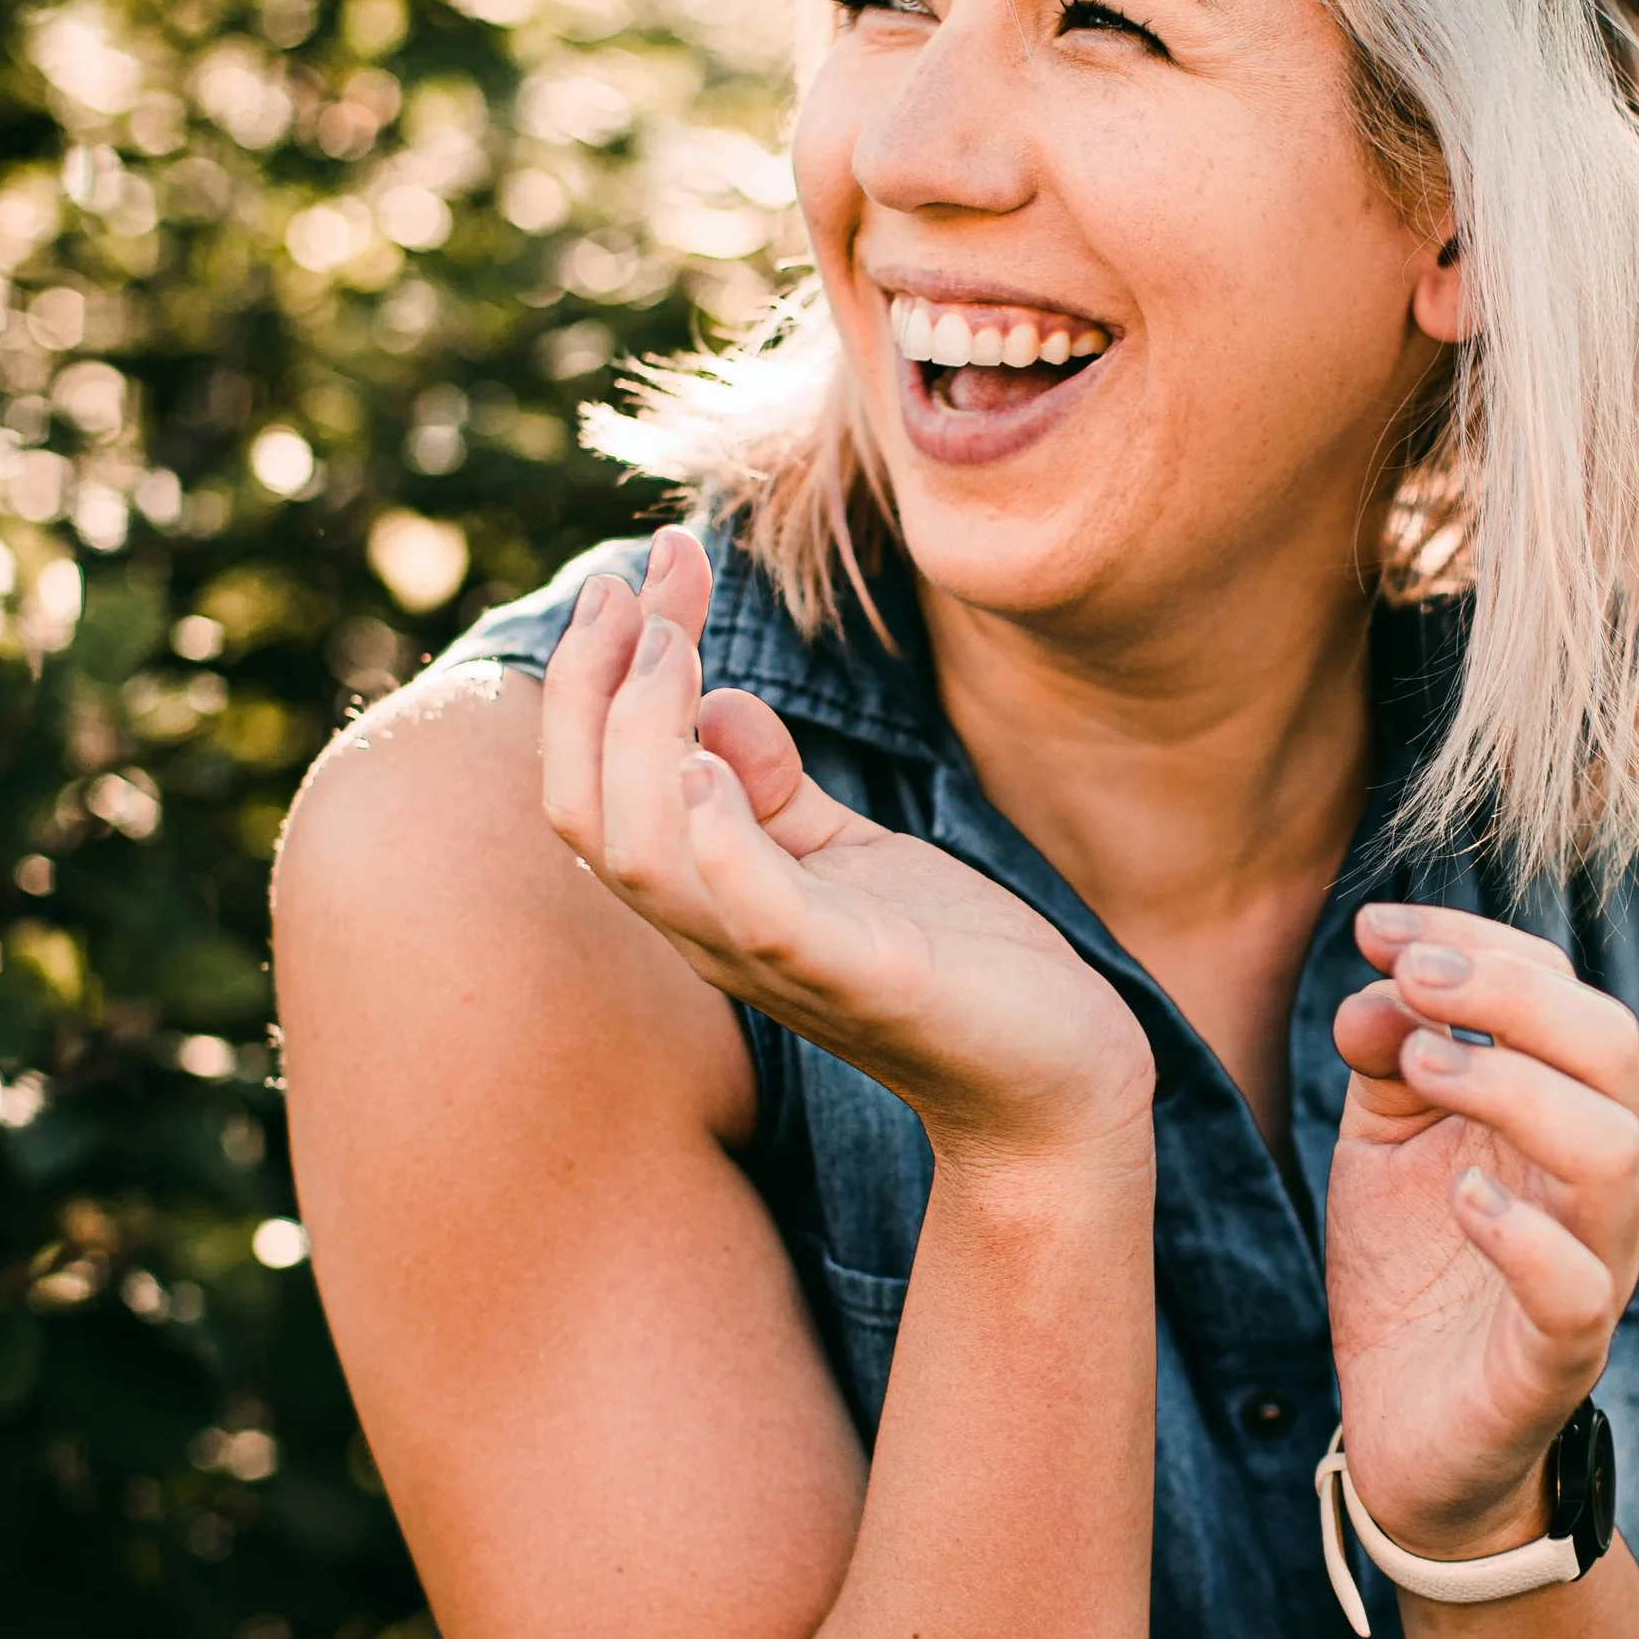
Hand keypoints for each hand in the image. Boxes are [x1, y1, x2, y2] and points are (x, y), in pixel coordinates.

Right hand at [540, 527, 1154, 1166]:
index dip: (599, 670)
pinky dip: (718, 836)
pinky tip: (712, 755)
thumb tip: (713, 704)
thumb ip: (773, 788)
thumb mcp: (848, 854)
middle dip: (593, 682)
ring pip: (639, 854)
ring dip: (642, 734)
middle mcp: (713, 932)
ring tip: (676, 644)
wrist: (1053, 1073)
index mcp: (705, 894)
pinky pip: (754, 911)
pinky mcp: (856, 974)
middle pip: (585, 809)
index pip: (594, 779)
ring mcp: (776, 958)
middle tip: (643, 577)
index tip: (651, 564)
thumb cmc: (950, 961)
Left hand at [1326, 904, 1638, 1555]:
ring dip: (1514, 1088)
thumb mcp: (1383, 1143)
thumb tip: (1376, 984)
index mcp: (1565, 1109)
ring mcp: (1593, 1265)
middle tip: (1408, 979)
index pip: (1560, 988)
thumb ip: (1384, 1056)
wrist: (1410, 1433)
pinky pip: (1577, 1290)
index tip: (1375, 928)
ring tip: (1419, 1070)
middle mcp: (1600, 1178)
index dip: (1474, 940)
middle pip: (1611, 1048)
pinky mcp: (1557, 1357)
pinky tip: (1462, 1199)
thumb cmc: (1414, 1272)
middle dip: (1509, 994)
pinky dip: (1524, 1234)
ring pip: (1615, 1152)